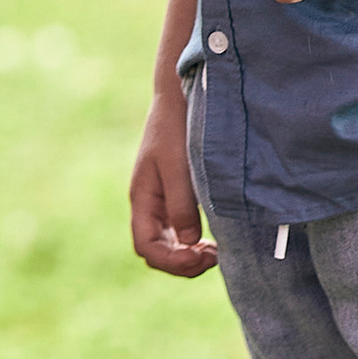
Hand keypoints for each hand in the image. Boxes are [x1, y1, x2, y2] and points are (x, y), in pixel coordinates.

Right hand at [129, 94, 216, 278]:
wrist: (178, 96)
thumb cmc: (175, 128)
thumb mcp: (178, 166)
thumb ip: (182, 205)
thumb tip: (188, 243)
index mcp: (142, 198)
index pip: (146, 246)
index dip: (171, 260)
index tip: (200, 255)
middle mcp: (148, 204)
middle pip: (156, 250)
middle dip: (182, 262)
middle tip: (215, 257)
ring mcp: (160, 200)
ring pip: (167, 243)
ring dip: (188, 255)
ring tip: (215, 252)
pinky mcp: (174, 194)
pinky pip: (178, 231)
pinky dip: (192, 242)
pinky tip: (212, 239)